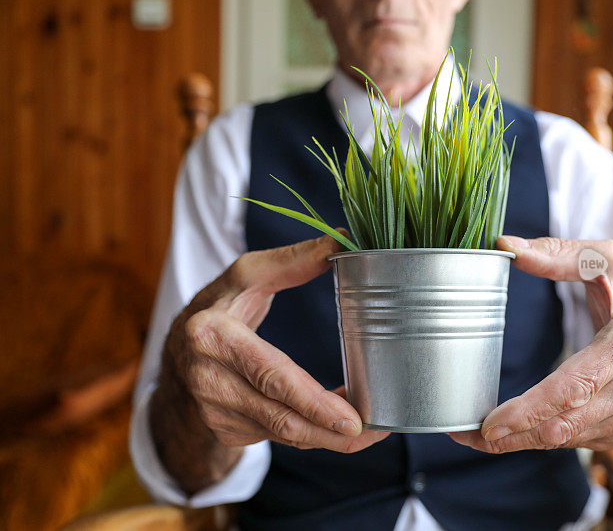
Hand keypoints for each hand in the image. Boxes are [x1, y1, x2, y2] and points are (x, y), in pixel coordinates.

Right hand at [151, 233, 387, 492]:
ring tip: (369, 430)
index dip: (312, 401)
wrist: (175, 355)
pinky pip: (278, 437)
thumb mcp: (245, 276)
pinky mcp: (225, 431)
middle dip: (330, 430)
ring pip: (283, 433)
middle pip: (280, 415)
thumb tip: (342, 240)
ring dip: (327, 436)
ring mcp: (215, 411)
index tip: (351, 418)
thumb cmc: (218, 307)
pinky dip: (311, 433)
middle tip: (372, 431)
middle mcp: (208, 380)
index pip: (270, 374)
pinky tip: (337, 426)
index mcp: (212, 335)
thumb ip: (292, 261)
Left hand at [450, 236, 612, 453]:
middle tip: (466, 435)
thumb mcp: (599, 258)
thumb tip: (506, 246)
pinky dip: (540, 440)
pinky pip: (576, 443)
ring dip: (520, 442)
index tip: (489, 423)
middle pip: (566, 423)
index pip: (574, 385)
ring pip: (567, 439)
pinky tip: (513, 432)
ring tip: (477, 436)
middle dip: (513, 435)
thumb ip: (554, 252)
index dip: (529, 409)